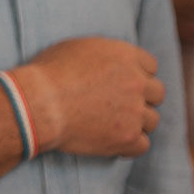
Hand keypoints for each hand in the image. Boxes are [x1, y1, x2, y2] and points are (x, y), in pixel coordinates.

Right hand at [13, 37, 164, 157]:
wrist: (36, 103)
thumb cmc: (48, 74)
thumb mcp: (78, 48)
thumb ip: (106, 54)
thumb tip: (113, 61)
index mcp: (126, 56)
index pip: (151, 66)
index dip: (137, 75)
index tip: (123, 84)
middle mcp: (136, 82)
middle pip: (157, 93)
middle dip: (142, 99)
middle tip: (121, 106)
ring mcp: (135, 111)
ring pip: (152, 120)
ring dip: (136, 123)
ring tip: (113, 125)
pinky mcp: (127, 137)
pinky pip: (143, 145)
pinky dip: (130, 145)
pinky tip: (114, 142)